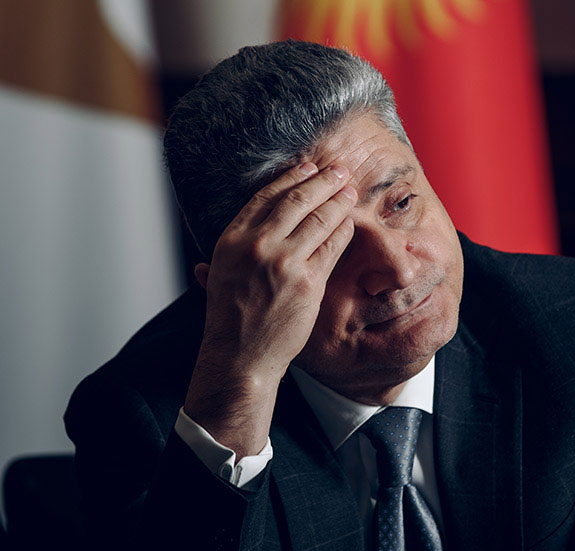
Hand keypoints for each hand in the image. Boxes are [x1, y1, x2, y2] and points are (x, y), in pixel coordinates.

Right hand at [184, 163, 355, 457]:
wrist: (241, 355)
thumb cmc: (231, 316)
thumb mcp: (220, 273)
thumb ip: (235, 246)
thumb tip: (247, 224)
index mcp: (232, 240)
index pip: (266, 197)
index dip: (291, 178)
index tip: (308, 167)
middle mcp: (257, 246)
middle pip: (297, 202)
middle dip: (322, 182)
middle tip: (338, 171)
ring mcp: (284, 263)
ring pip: (319, 220)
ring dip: (338, 202)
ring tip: (349, 192)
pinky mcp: (308, 282)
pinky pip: (332, 247)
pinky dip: (343, 231)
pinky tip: (350, 223)